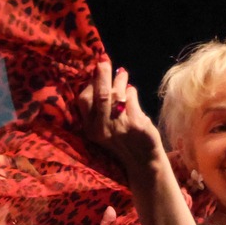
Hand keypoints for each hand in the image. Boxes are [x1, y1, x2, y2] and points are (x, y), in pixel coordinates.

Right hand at [79, 59, 166, 175]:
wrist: (142, 162)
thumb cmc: (121, 141)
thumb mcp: (103, 130)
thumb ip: (99, 109)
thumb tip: (99, 78)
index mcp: (90, 129)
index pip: (83, 100)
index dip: (90, 83)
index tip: (95, 71)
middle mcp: (102, 128)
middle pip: (101, 93)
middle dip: (102, 74)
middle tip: (104, 62)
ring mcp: (120, 126)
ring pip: (118, 93)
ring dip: (120, 80)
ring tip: (122, 75)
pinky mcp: (136, 124)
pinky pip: (132, 98)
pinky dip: (132, 92)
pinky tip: (131, 92)